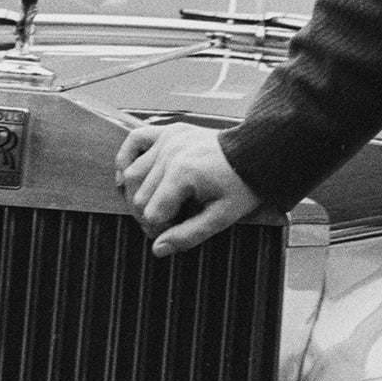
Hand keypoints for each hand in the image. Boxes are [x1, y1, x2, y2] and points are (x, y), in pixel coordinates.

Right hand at [115, 121, 260, 255]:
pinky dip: (126, 158)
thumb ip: (187, 236)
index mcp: (183, 173)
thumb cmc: (240, 185)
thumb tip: (157, 249)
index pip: (151, 214)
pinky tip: (127, 176)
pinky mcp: (169, 131)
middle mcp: (170, 153)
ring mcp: (168, 139)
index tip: (178, 230)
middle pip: (139, 198)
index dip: (162, 230)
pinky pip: (135, 140)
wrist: (255, 153)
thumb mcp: (220, 218)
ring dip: (141, 195)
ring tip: (163, 202)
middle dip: (151, 216)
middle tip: (172, 221)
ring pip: (133, 176)